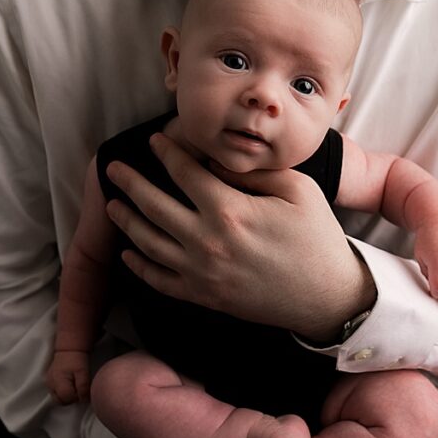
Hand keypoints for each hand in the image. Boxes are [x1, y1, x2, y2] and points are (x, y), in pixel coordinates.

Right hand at [45, 350, 91, 403]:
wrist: (69, 349)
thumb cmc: (76, 360)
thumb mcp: (83, 373)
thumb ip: (83, 388)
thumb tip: (83, 400)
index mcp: (58, 381)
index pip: (67, 398)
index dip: (76, 397)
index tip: (81, 390)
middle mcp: (50, 383)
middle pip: (60, 401)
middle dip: (70, 399)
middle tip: (78, 389)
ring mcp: (48, 383)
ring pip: (57, 398)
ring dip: (65, 396)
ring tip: (73, 386)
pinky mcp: (48, 381)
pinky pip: (55, 392)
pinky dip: (62, 392)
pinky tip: (68, 385)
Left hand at [105, 134, 375, 340]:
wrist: (326, 297)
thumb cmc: (316, 237)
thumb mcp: (297, 190)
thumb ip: (252, 172)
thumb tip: (215, 163)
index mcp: (229, 210)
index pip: (184, 173)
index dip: (166, 153)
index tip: (153, 140)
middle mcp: (206, 242)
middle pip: (153, 206)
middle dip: (129, 183)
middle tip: (112, 169)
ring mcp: (201, 273)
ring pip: (148, 243)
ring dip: (125, 221)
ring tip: (112, 205)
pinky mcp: (204, 296)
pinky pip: (159, 280)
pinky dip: (139, 265)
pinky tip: (129, 251)